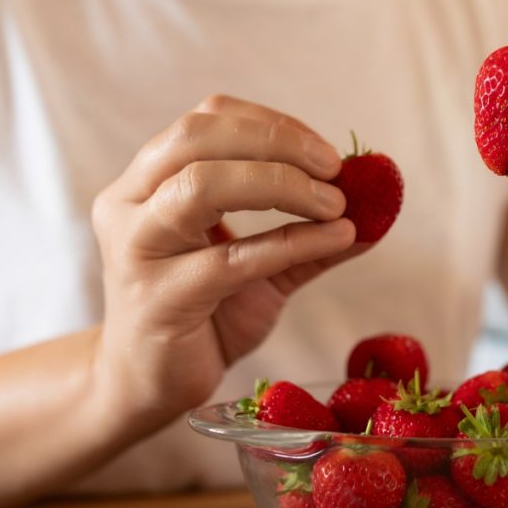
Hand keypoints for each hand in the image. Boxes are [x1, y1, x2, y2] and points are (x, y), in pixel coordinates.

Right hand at [91, 95, 356, 417]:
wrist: (151, 387)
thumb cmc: (204, 319)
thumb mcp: (263, 269)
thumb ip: (310, 238)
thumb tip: (378, 213)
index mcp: (148, 181)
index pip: (207, 120)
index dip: (273, 125)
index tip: (328, 152)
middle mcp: (129, 204)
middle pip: (199, 138)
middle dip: (278, 143)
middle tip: (336, 168)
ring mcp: (137, 250)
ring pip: (202, 186)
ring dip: (282, 184)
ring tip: (337, 205)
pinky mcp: (158, 299)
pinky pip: (232, 260)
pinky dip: (292, 242)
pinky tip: (337, 239)